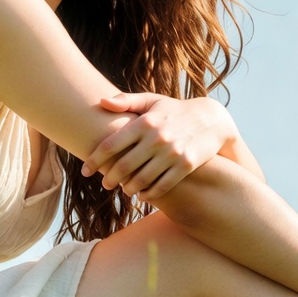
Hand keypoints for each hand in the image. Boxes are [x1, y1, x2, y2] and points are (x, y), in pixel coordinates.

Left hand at [82, 92, 237, 199]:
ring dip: (128, 188)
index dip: (95, 160)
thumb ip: (127, 101)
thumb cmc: (175, 110)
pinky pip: (162, 186)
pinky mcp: (185, 165)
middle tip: (104, 183)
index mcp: (144, 122)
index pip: (111, 144)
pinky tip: (142, 194)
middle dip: (109, 178)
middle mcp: (157, 138)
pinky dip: (149, 194)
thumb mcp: (152, 101)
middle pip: (123, 166)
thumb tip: (101, 102)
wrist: (212, 120)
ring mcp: (172, 153)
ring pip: (141, 179)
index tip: (85, 171)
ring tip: (124, 189)